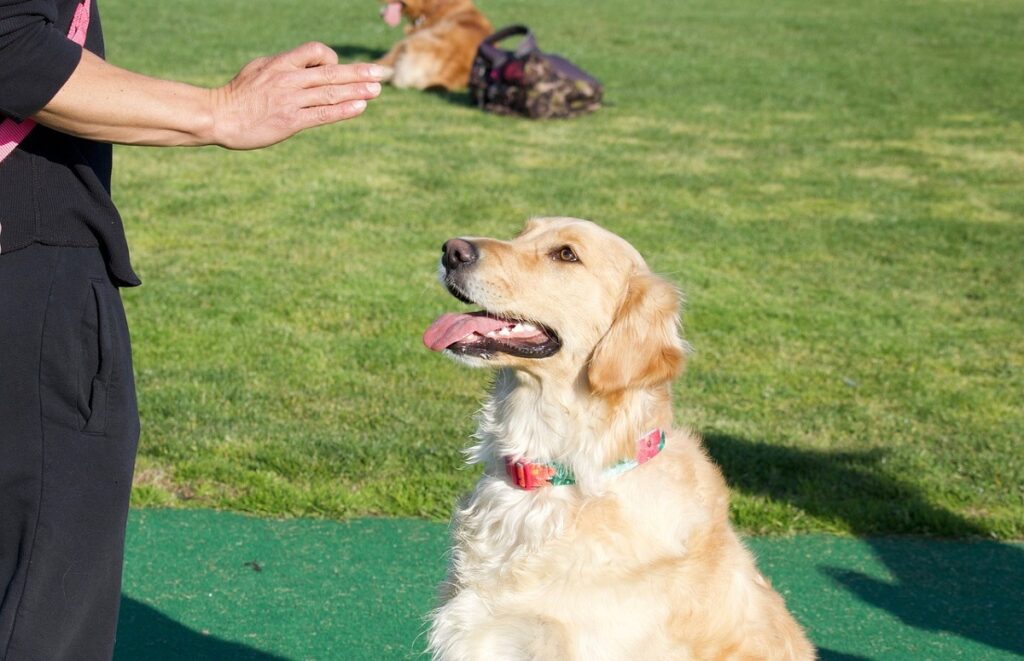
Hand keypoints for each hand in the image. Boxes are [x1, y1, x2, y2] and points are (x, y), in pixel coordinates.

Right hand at [211, 42, 384, 149]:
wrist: (219, 117)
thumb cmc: (237, 95)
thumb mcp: (258, 69)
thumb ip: (283, 67)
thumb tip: (304, 66)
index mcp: (280, 63)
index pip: (315, 51)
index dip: (331, 57)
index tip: (338, 68)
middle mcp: (288, 79)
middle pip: (331, 72)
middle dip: (359, 72)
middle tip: (381, 73)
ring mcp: (290, 100)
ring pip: (331, 92)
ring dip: (357, 91)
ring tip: (378, 89)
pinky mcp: (290, 122)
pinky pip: (323, 114)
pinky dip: (343, 110)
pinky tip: (360, 107)